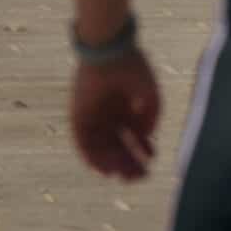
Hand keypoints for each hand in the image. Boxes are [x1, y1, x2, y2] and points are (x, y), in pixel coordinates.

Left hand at [70, 51, 160, 180]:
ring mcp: (93, 116)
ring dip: (112, 163)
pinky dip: (92, 158)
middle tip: (141, 177)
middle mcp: (109, 114)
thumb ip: (150, 116)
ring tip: (124, 176)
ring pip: (102, 147)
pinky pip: (83, 143)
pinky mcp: (78, 118)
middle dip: (130, 161)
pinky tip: (104, 170)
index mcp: (126, 106)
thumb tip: (146, 137)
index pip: (134, 133)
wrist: (109, 53)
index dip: (143, 148)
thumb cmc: (132, 69)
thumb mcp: (150, 94)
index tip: (152, 159)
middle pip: (118, 144)